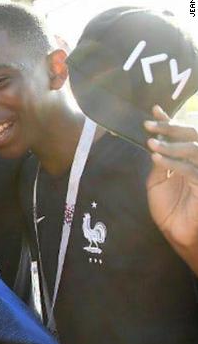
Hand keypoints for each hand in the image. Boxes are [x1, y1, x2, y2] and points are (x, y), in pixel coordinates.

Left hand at [145, 105, 197, 272]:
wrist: (177, 234)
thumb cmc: (169, 209)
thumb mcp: (158, 181)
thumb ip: (159, 162)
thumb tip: (154, 140)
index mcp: (190, 160)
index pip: (184, 136)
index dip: (171, 122)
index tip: (155, 110)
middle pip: (193, 137)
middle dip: (171, 128)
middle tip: (150, 124)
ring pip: (195, 150)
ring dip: (172, 144)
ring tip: (151, 142)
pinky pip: (191, 171)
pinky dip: (173, 162)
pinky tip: (157, 158)